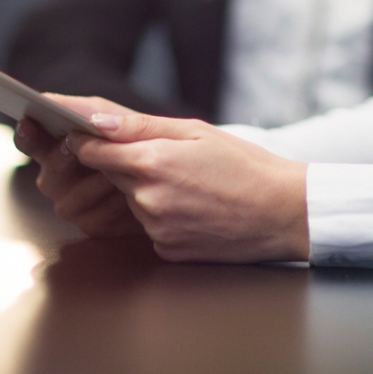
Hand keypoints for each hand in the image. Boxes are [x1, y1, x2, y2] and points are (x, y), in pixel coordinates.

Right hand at [13, 99, 141, 237]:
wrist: (176, 176)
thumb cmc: (148, 140)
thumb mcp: (128, 118)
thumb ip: (96, 110)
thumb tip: (58, 101)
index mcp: (61, 146)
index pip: (31, 141)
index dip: (26, 134)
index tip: (27, 123)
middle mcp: (59, 178)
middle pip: (49, 174)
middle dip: (62, 158)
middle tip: (73, 143)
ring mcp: (74, 204)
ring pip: (70, 199)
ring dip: (96, 181)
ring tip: (117, 168)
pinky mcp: (94, 225)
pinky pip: (96, 218)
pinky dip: (114, 205)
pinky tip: (130, 194)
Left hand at [64, 105, 308, 263]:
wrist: (283, 212)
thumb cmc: (245, 165)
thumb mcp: (197, 131)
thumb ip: (140, 126)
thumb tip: (96, 122)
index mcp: (151, 162)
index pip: (93, 152)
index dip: (89, 143)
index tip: (90, 137)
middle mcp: (146, 198)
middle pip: (112, 177)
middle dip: (129, 166)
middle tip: (168, 160)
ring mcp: (155, 229)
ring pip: (132, 203)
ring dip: (147, 192)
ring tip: (191, 186)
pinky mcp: (166, 250)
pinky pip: (150, 228)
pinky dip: (164, 217)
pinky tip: (195, 209)